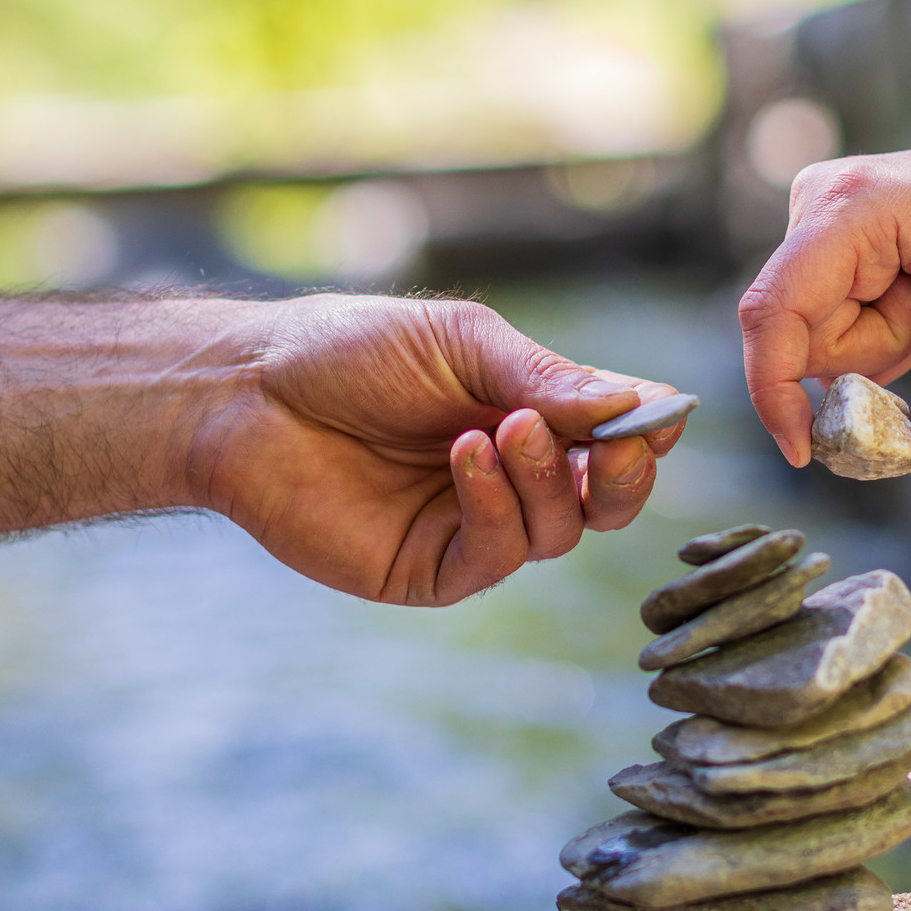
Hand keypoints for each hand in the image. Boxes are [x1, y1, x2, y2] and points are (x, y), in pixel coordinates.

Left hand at [195, 295, 686, 604]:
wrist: (250, 395)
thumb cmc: (350, 352)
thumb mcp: (461, 343)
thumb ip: (545, 377)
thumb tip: (637, 406)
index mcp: (530, 413)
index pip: (616, 435)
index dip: (648, 431)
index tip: (661, 416)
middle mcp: (514, 476)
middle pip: (608, 502)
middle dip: (625, 477)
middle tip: (618, 445)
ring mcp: (475, 526)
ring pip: (559, 531)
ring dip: (547, 480)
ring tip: (503, 430)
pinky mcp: (431, 568)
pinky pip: (497, 557)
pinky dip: (497, 508)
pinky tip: (469, 458)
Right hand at [738, 123, 910, 469]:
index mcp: (844, 209)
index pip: (773, 312)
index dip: (773, 389)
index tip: (804, 451)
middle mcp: (812, 206)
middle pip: (804, 336)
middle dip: (868, 353)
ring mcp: (811, 220)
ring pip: (818, 337)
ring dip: (877, 342)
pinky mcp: (820, 238)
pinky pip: (828, 321)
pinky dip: (872, 329)